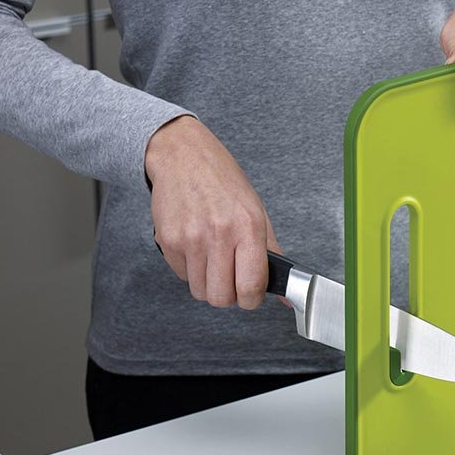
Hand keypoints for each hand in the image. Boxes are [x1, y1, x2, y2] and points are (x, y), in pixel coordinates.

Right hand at [146, 115, 280, 309]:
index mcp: (248, 227)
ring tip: (213, 258)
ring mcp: (190, 238)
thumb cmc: (224, 182)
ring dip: (208, 283)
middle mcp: (218, 234)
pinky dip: (190, 270)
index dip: (252, 299)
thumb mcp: (257, 211)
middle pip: (221, 298)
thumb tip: (286, 296)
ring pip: (199, 291)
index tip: (251, 294)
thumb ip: (272, 255)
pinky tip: (196, 247)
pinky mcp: (167, 240)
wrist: (183, 155)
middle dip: (229, 296)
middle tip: (232, 279)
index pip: (251, 286)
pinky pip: (182, 276)